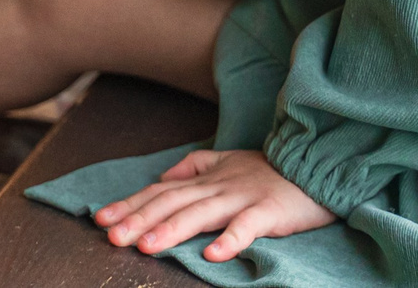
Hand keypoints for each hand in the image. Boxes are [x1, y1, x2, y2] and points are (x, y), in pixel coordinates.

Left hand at [92, 149, 335, 261]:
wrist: (317, 165)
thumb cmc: (272, 171)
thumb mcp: (230, 160)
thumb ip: (196, 166)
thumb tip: (164, 176)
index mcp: (208, 178)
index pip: (161, 191)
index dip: (131, 204)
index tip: (100, 219)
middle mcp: (219, 186)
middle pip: (172, 202)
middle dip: (140, 219)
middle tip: (112, 236)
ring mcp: (243, 198)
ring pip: (201, 213)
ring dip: (172, 230)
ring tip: (147, 247)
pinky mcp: (269, 211)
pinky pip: (247, 227)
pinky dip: (230, 240)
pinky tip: (212, 256)